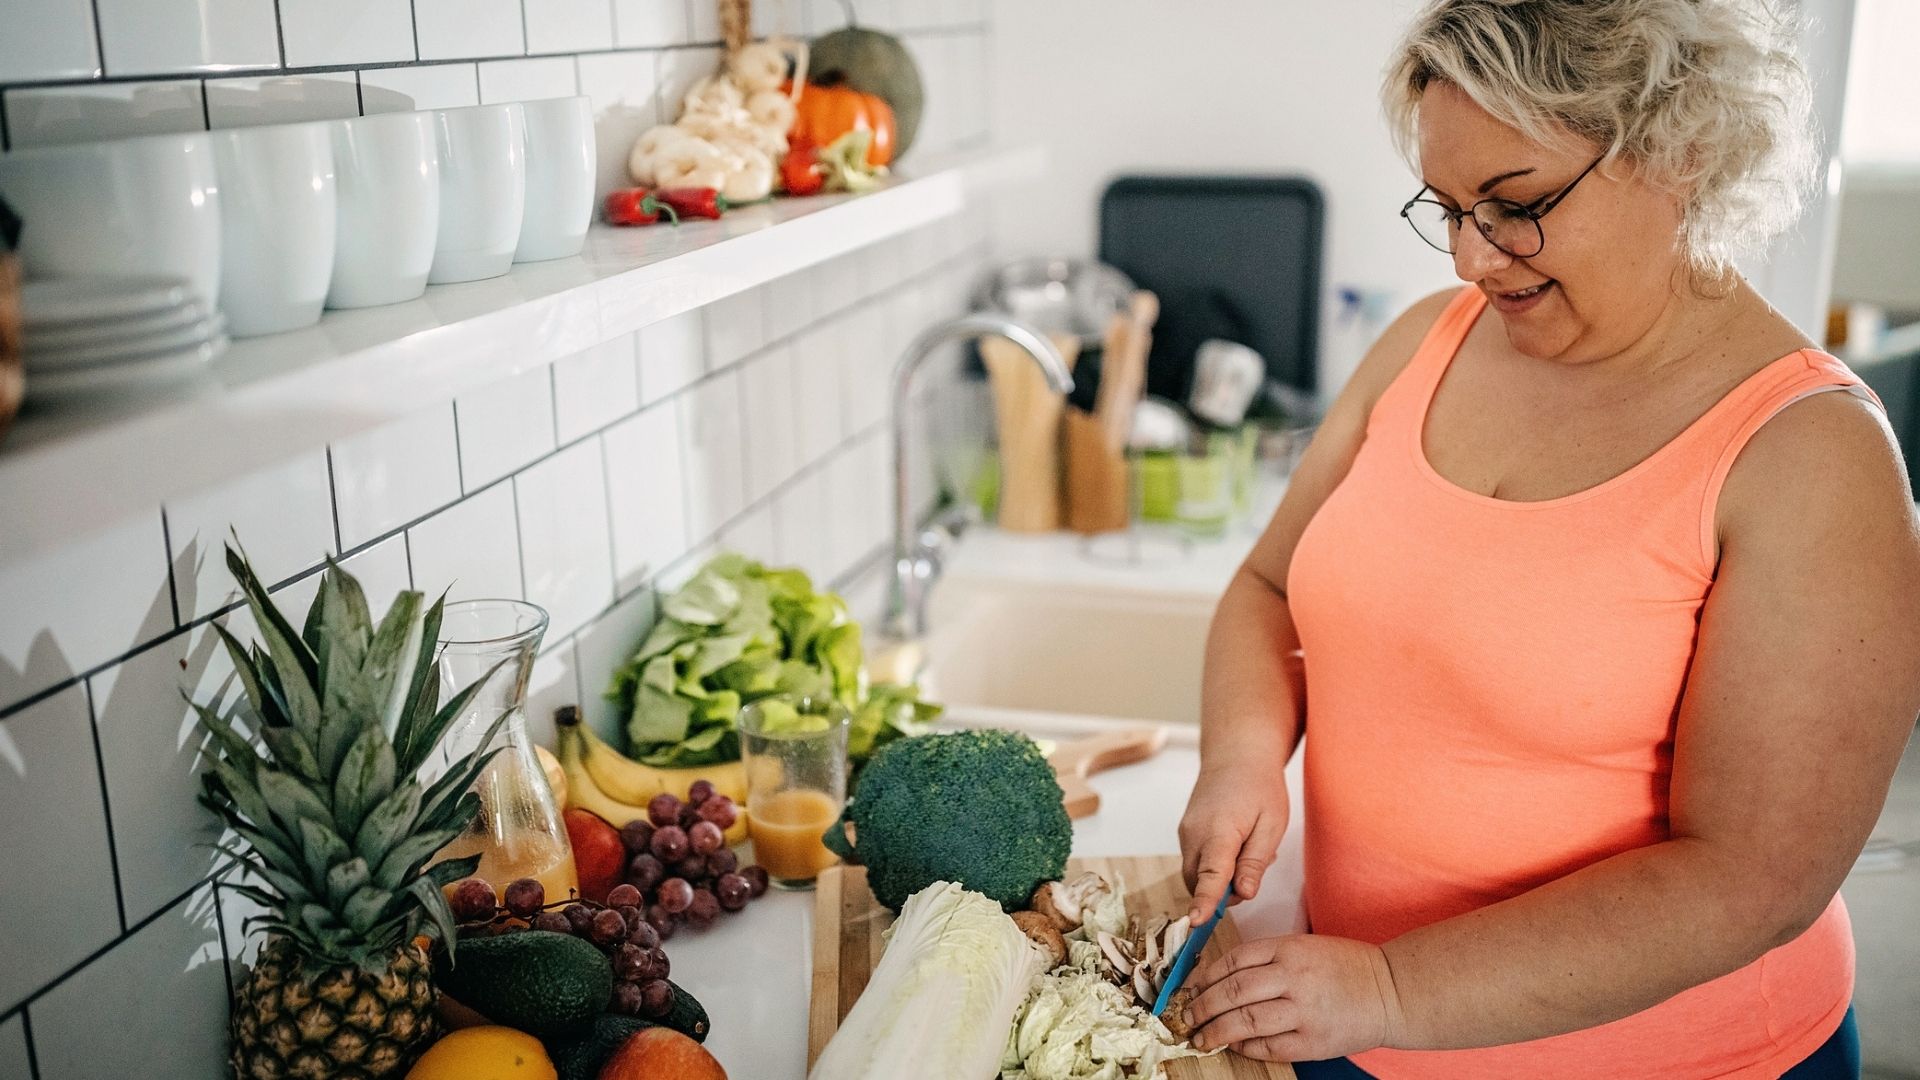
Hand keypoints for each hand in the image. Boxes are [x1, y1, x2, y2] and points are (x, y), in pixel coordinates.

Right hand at [1178, 758, 1288, 923]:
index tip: (1196, 922)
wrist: (1235, 755)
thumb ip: (1255, 862)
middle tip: (1257, 867)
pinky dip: (1214, 866)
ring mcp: (1185, 834)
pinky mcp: (1185, 834)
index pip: (1210, 875)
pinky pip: (1197, 863)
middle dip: (1225, 892)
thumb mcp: (1271, 824)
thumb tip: (1244, 893)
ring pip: (1196, 875)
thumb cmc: (1259, 787)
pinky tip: (1236, 846)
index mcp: (1219, 832)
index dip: (1204, 901)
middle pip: (1199, 883)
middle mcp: (1194, 835)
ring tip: (1249, 850)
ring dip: (1221, 878)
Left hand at [1186, 934, 1403, 1061]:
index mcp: (1289, 948)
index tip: (1188, 988)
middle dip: (1201, 1006)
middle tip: (1185, 1016)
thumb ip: (1265, 958)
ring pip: (1245, 1021)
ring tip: (1200, 1036)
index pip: (1233, 960)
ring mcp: (1304, 1011)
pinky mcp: (1314, 1041)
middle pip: (1233, 991)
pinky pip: (1269, 1047)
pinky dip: (1246, 1047)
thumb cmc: (1344, 967)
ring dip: (1216, 1030)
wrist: (1390, 991)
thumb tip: (1217, 977)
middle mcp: (1294, 977)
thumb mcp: (1304, 946)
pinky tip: (1233, 1044)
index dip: (1204, 976)